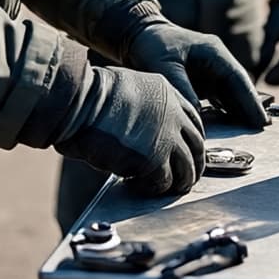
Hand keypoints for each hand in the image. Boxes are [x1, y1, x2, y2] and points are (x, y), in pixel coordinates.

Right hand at [53, 65, 205, 195]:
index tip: (191, 150)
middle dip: (194, 164)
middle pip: (196, 145)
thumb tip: (139, 128)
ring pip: (185, 167)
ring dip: (179, 181)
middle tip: (187, 177)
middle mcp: (173, 115)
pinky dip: (154, 188)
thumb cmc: (90, 94)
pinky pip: (163, 182)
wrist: (82, 102)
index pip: (193, 119)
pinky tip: (139, 186)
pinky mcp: (155, 160)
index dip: (193, 138)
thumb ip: (141, 107)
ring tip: (170, 189)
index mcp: (166, 93)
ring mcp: (167, 138)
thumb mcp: (128, 89)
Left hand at [129, 22, 268, 128]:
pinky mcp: (202, 80)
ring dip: (240, 110)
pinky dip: (225, 110)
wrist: (140, 35)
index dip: (250, 99)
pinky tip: (230, 125)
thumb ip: (182, 88)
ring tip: (251, 130)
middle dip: (250, 106)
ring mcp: (211, 70)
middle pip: (238, 86)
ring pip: (230, 92)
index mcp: (214, 52)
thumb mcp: (166, 66)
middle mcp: (217, 61)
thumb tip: (198, 113)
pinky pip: (218, 97)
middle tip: (263, 127)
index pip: (237, 78)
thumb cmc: (153, 46)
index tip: (259, 117)